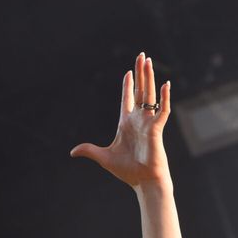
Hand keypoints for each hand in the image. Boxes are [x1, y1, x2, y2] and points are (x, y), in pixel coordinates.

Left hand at [70, 53, 170, 187]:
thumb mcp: (104, 158)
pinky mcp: (156, 129)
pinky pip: (163, 111)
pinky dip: (165, 98)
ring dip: (149, 78)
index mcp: (126, 123)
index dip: (128, 85)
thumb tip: (72, 151)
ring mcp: (148, 123)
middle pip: (140, 91)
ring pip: (150, 94)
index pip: (127, 99)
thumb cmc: (127, 171)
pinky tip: (165, 85)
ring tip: (147, 61)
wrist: (142, 181)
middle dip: (140, 73)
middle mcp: (138, 119)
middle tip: (141, 55)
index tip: (128, 72)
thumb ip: (90, 150)